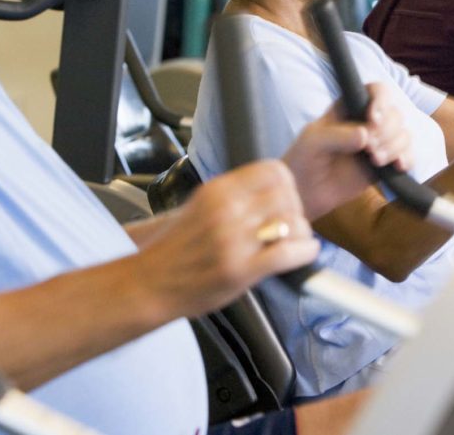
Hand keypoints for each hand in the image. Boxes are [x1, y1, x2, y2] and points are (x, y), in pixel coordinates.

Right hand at [137, 161, 318, 317]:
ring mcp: (234, 240)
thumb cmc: (175, 250)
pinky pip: (289, 253)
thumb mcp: (201, 207)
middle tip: (292, 225)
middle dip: (296, 211)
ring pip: (293, 223)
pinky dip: (305, 253)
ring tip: (295, 242)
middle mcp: (226, 209)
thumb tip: (272, 191)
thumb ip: (234, 196)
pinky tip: (303, 255)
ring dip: (302, 234)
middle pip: (288, 195)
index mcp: (218, 190)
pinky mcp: (241, 269)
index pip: (273, 170)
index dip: (287, 185)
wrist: (149, 283)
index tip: (285, 199)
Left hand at [283, 83, 412, 219]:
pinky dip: (407, 159)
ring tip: (375, 160)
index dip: (381, 102)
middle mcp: (368, 121)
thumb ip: (337, 136)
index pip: (377, 91)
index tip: (374, 120)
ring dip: (395, 147)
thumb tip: (365, 135)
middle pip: (395, 114)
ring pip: (404, 135)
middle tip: (369, 149)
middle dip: (387, 132)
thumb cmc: (305, 158)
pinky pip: (407, 156)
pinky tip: (397, 167)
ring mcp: (379, 142)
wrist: (307, 191)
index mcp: (351, 106)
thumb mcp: (313, 142)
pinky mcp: (385, 163)